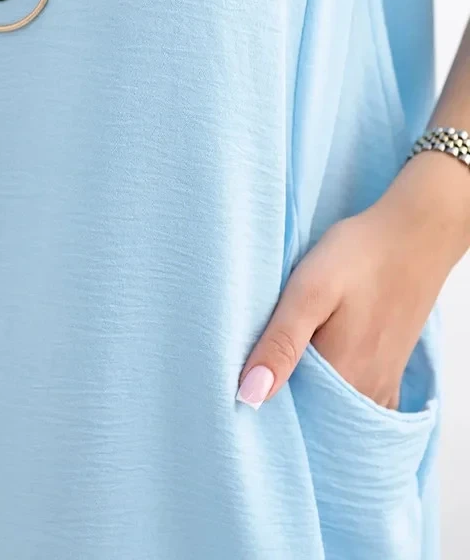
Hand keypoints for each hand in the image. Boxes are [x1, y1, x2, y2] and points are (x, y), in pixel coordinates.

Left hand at [236, 151, 469, 409]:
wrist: (413, 234)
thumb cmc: (359, 256)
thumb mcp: (309, 291)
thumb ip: (281, 343)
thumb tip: (248, 396)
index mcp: (343, 378)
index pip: (291, 416)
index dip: (261, 404)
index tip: (238, 387)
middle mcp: (366, 392)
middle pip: (314, 417)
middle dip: (285, 404)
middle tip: (255, 372)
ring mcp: (382, 383)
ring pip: (336, 409)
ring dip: (309, 398)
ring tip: (283, 367)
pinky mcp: (389, 368)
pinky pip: (358, 399)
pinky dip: (336, 393)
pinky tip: (317, 367)